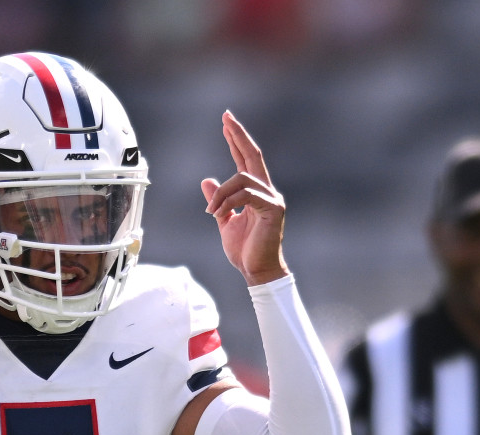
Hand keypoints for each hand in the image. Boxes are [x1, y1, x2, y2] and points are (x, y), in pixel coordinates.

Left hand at [201, 110, 288, 285]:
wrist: (256, 271)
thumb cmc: (244, 250)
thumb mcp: (224, 221)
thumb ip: (218, 201)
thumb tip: (207, 181)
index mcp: (255, 193)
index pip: (245, 160)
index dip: (236, 140)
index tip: (226, 122)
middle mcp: (266, 192)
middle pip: (252, 157)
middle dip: (238, 136)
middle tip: (226, 117)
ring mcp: (272, 199)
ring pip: (242, 179)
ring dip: (221, 194)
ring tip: (210, 211)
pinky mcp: (272, 210)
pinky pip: (246, 196)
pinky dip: (228, 202)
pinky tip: (216, 214)